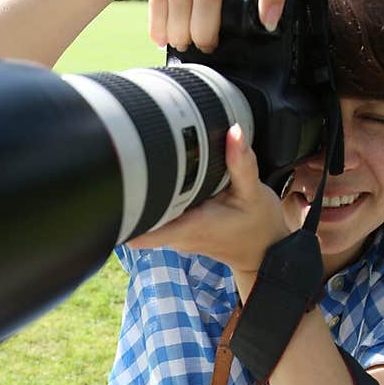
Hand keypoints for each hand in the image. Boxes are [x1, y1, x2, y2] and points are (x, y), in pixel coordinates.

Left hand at [127, 124, 299, 276]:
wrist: (266, 253)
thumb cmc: (259, 225)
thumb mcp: (254, 193)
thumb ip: (241, 163)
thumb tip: (234, 132)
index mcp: (190, 227)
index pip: (142, 233)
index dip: (123, 215)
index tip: (117, 189)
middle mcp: (178, 236)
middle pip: (136, 221)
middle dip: (129, 196)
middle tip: (128, 163)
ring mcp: (177, 237)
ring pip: (146, 219)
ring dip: (143, 197)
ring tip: (142, 166)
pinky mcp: (180, 232)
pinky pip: (160, 217)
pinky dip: (158, 200)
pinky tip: (164, 181)